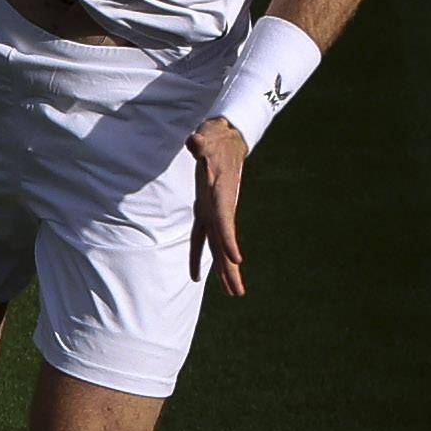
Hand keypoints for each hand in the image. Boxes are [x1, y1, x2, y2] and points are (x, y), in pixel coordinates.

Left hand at [188, 118, 248, 296]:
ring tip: (233, 293)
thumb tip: (193, 140)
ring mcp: (213, 211)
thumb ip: (201, 142)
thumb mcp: (208, 137)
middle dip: (231, 268)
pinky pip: (201, 238)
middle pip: (225, 242)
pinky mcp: (205, 211)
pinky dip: (197, 256)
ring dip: (223, 269)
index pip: (224, 221)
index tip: (237, 259)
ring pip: (217, 246)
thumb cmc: (215, 137)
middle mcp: (219, 207)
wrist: (226, 137)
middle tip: (238, 292)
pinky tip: (195, 277)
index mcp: (220, 194)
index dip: (229, 240)